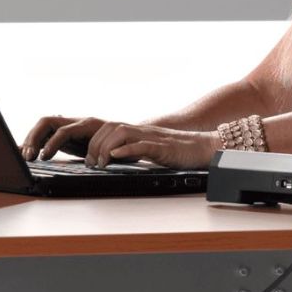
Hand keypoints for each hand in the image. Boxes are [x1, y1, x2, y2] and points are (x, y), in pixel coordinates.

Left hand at [21, 114, 217, 168]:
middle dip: (67, 143)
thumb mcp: (124, 151)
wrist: (190, 148)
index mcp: (109, 129)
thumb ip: (103, 151)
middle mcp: (120, 127)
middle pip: (87, 127)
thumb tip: (78, 160)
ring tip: (96, 165)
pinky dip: (123, 151)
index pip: (74, 126)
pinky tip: (114, 159)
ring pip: (110, 134)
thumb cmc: (156, 151)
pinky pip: (135, 144)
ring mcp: (136, 133)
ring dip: (98, 150)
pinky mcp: (153, 144)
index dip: (52, 137)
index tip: (37, 155)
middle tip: (57, 160)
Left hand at [84, 123, 219, 169]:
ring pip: (121, 133)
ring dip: (106, 147)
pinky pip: (141, 144)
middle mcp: (142, 131)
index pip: (108, 128)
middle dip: (95, 144)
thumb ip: (134, 151)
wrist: (203, 148)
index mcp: (138, 132)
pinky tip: (116, 157)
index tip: (88, 159)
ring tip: (101, 163)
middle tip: (91, 163)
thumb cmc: (179, 152)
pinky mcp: (162, 147)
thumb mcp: (150, 150)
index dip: (93, 141)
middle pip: (110, 128)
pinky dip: (126, 150)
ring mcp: (151, 137)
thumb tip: (115, 160)